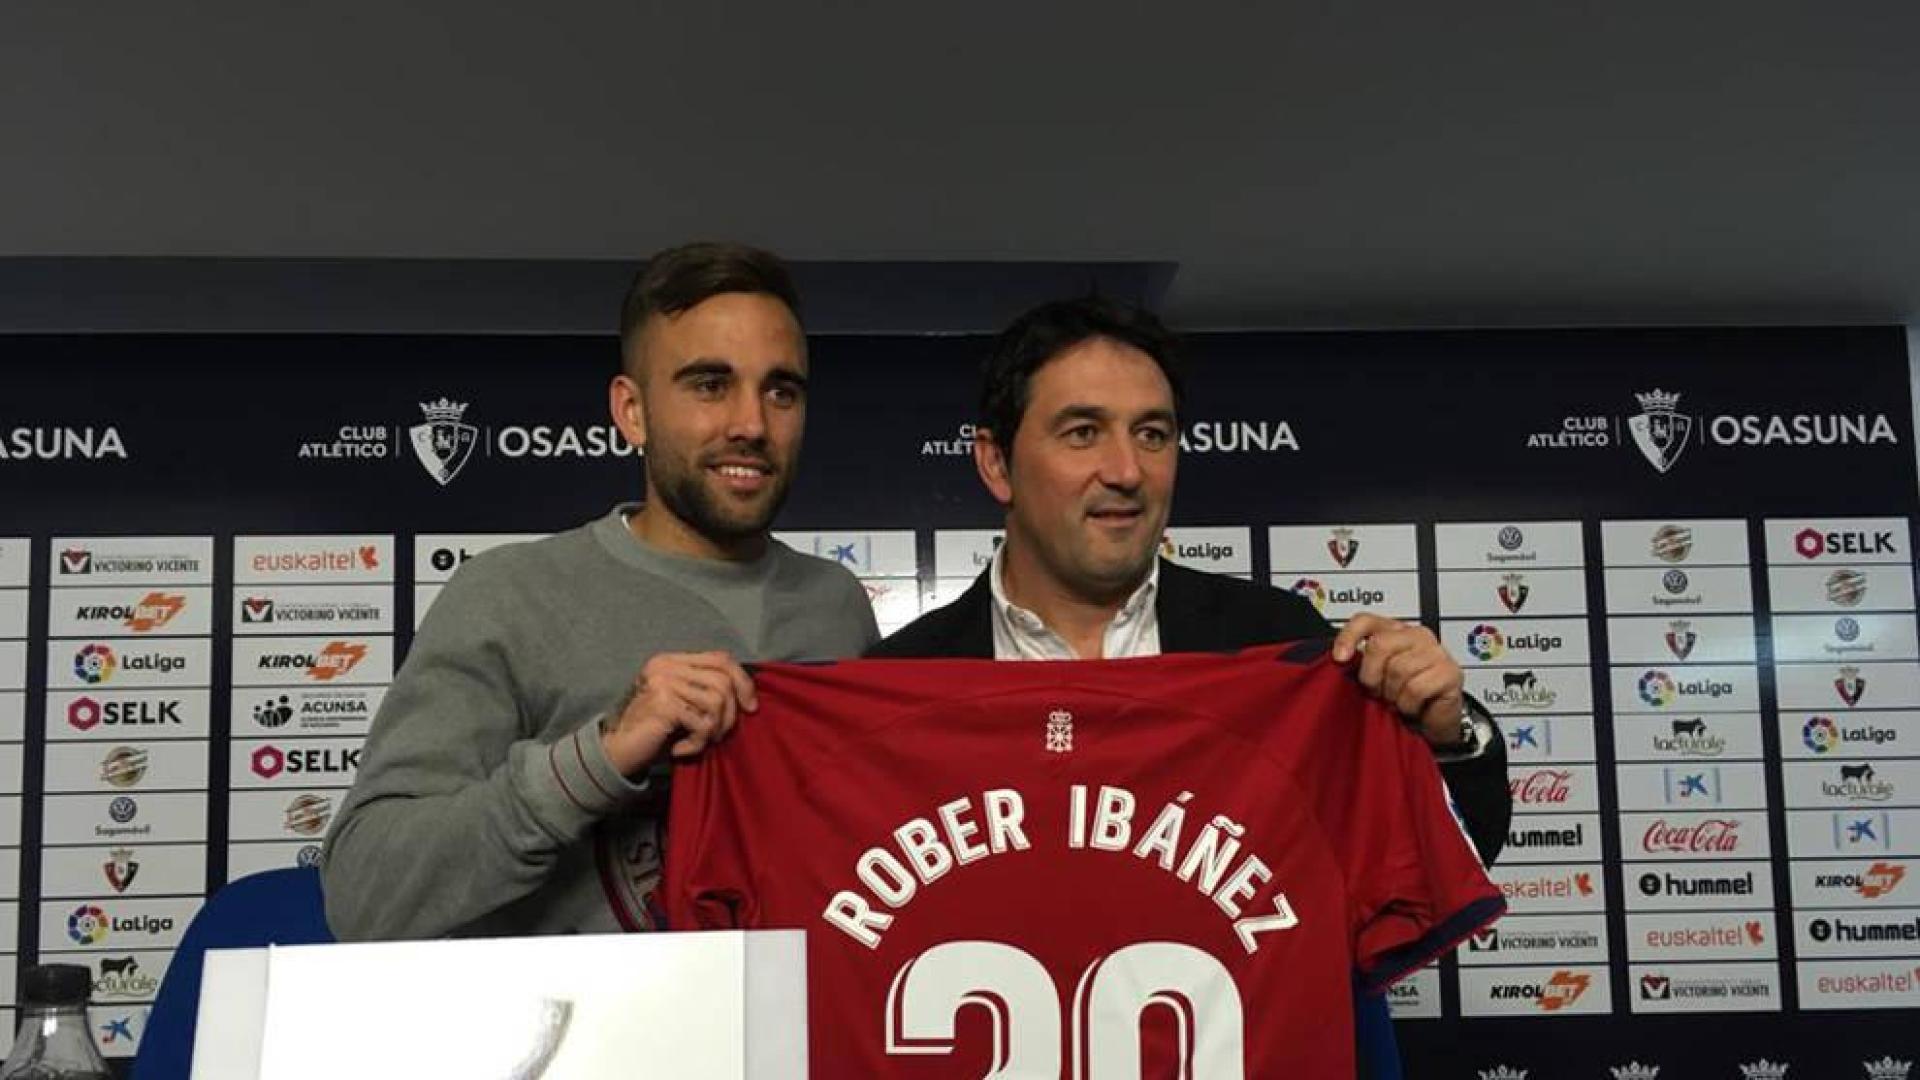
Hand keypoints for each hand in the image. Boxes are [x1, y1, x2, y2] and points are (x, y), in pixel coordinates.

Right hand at [601, 651, 757, 774]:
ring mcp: (663, 682)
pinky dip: (698, 742)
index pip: (720, 658)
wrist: (617, 751)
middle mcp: (666, 666)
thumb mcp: (682, 703)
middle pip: (723, 678)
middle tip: (720, 734)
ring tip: (699, 741)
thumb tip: (748, 693)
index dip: (743, 681)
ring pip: (717, 700)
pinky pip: (703, 723)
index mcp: (672, 661)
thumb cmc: (654, 731)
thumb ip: (704, 690)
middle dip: (731, 712)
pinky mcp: (664, 703)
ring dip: (714, 729)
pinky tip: (681, 749)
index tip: (750, 706)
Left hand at [1331, 614, 1465, 746]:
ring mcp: (1436, 652)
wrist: (1433, 720)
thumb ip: (1361, 664)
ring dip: (1392, 694)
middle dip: (1372, 675)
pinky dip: (1408, 704)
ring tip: (1398, 699)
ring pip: (1398, 669)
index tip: (1340, 658)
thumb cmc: (1404, 696)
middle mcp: (1416, 636)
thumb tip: (1339, 661)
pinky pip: (1415, 688)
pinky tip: (1412, 705)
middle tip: (1378, 690)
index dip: (1349, 636)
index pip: (1366, 621)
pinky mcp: (1450, 672)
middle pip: (1379, 644)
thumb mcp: (1376, 677)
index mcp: (1395, 631)